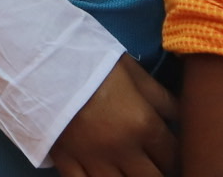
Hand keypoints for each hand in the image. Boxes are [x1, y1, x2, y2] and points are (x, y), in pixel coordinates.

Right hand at [50, 55, 176, 176]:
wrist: (38, 57)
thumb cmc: (89, 61)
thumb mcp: (132, 71)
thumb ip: (161, 97)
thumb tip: (184, 117)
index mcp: (143, 125)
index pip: (174, 156)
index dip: (178, 158)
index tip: (172, 154)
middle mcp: (122, 149)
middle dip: (157, 174)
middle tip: (152, 165)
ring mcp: (92, 158)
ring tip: (128, 170)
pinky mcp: (65, 160)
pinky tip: (101, 176)